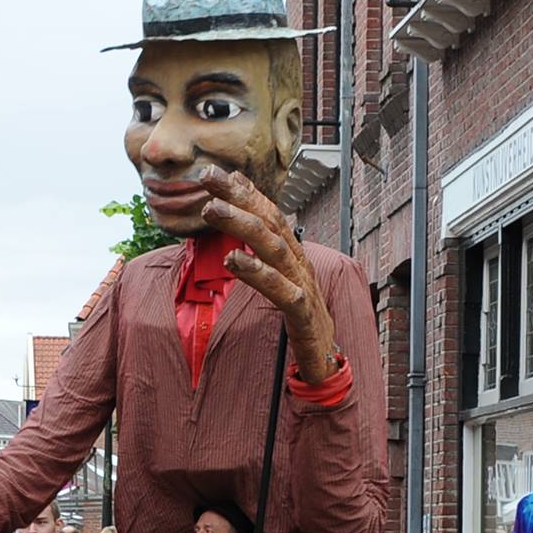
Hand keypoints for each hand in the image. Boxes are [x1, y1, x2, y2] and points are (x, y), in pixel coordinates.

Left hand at [200, 167, 339, 383]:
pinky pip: (280, 289)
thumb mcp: (278, 281)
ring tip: (211, 209)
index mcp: (291, 255)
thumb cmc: (300, 317)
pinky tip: (233, 259)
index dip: (243, 192)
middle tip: (206, 178)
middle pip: (269, 222)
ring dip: (241, 225)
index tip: (213, 173)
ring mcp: (303, 286)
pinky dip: (257, 272)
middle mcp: (299, 263)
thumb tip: (238, 229)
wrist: (326, 358)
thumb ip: (261, 255)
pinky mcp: (302, 313)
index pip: (267, 215)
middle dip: (238, 197)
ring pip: (273, 248)